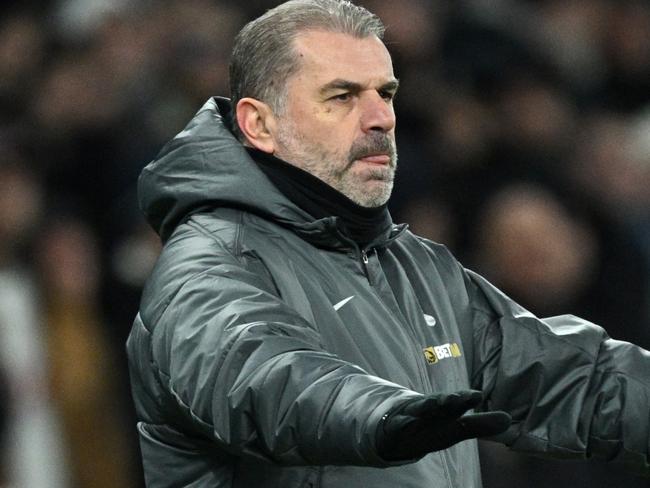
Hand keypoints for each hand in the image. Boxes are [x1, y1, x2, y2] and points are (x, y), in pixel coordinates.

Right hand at [376, 390, 510, 460]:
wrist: (396, 430)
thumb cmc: (431, 427)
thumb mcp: (456, 429)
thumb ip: (480, 425)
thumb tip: (509, 418)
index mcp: (445, 410)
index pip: (458, 402)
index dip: (466, 398)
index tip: (478, 395)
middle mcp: (429, 408)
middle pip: (438, 402)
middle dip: (447, 399)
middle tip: (456, 398)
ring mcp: (410, 415)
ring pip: (418, 409)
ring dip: (425, 406)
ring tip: (433, 404)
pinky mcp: (394, 425)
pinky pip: (397, 424)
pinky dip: (401, 423)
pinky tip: (406, 423)